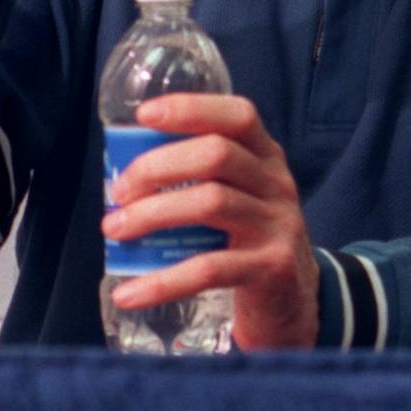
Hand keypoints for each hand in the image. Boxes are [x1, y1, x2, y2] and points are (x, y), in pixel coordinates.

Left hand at [101, 94, 318, 350]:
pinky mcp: (271, 268)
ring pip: (212, 202)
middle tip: (119, 192)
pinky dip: (162, 281)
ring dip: (153, 213)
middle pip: (218, 154)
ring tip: (115, 230)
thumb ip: (200, 181)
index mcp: (267, 159)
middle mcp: (276, 184)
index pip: (238, 116)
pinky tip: (129, 293)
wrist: (295, 302)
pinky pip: (210, 268)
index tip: (144, 115)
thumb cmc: (249, 242)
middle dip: (158, 166)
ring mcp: (277, 225)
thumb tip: (122, 179)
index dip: (192, 108)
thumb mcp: (240, 200)